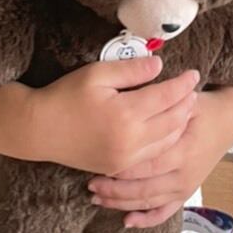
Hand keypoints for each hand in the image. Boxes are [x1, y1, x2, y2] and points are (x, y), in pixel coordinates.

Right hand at [27, 56, 200, 175]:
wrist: (39, 130)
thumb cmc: (65, 96)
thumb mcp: (97, 74)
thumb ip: (131, 70)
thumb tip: (160, 65)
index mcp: (126, 114)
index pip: (166, 97)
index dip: (183, 84)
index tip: (194, 74)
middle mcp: (131, 141)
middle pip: (172, 122)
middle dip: (186, 104)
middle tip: (193, 90)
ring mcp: (125, 158)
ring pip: (166, 142)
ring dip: (180, 124)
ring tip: (186, 107)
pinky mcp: (118, 167)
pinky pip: (151, 156)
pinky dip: (165, 141)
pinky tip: (167, 129)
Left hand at [87, 85, 232, 228]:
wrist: (228, 122)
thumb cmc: (203, 108)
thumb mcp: (187, 101)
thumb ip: (165, 106)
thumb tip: (140, 104)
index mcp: (184, 150)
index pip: (148, 163)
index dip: (123, 166)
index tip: (99, 163)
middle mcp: (185, 174)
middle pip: (144, 187)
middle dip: (115, 189)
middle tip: (90, 185)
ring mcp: (186, 186)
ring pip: (150, 202)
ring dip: (122, 203)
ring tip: (97, 198)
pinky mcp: (186, 193)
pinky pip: (165, 212)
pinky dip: (146, 219)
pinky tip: (127, 221)